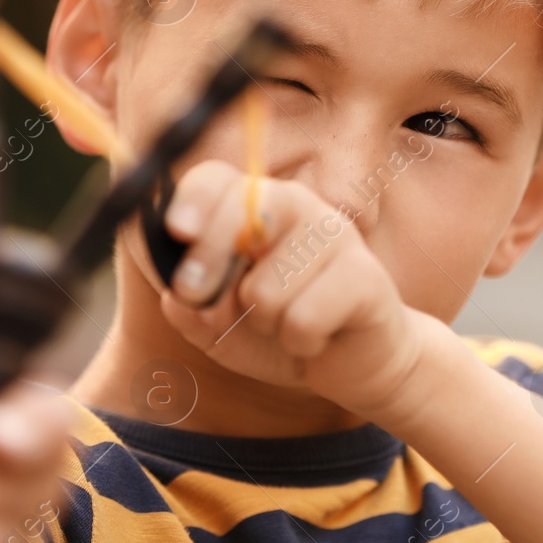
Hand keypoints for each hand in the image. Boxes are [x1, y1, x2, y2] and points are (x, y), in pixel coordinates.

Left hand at [158, 159, 429, 418]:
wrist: (352, 362)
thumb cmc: (281, 330)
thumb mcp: (221, 327)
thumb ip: (192, 312)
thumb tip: (176, 298)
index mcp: (255, 206)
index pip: (217, 180)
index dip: (193, 201)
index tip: (178, 232)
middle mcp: (298, 207)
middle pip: (244, 210)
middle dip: (211, 263)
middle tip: (210, 306)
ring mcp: (336, 236)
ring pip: (264, 289)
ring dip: (266, 324)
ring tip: (287, 324)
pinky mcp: (366, 275)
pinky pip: (303, 319)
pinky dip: (299, 343)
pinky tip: (316, 338)